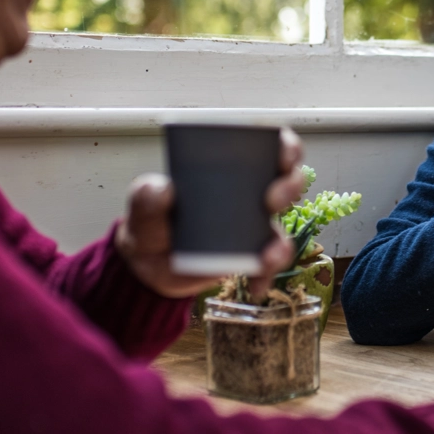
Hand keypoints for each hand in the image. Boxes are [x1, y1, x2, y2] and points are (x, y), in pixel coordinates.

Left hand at [116, 128, 306, 298]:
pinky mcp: (248, 255)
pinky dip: (266, 276)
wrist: (147, 266)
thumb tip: (163, 188)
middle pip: (287, 181)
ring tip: (266, 256)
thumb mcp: (143, 205)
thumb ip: (146, 195)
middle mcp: (247, 194)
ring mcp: (251, 227)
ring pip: (282, 228)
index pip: (266, 147)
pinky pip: (267, 265)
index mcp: (227, 170)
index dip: (285, 146)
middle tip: (271, 200)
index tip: (284, 154)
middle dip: (290, 187)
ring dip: (282, 242)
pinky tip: (255, 287)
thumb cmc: (150, 222)